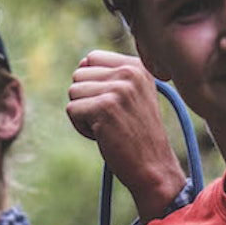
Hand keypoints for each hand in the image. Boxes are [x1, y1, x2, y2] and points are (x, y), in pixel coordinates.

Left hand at [67, 50, 186, 221]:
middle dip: (86, 99)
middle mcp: (130, 72)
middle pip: (79, 74)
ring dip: (83, 114)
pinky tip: (103, 136)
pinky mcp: (104, 107)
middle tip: (111, 118)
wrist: (154, 166)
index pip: (91, 58)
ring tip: (108, 126)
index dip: (93, 84)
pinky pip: (72, 110)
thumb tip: (82, 63)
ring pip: (73, 92)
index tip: (113, 104)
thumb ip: (113, 75)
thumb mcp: (134, 95)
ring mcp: (118, 89)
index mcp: (137, 65)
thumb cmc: (138, 134)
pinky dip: (81, 127)